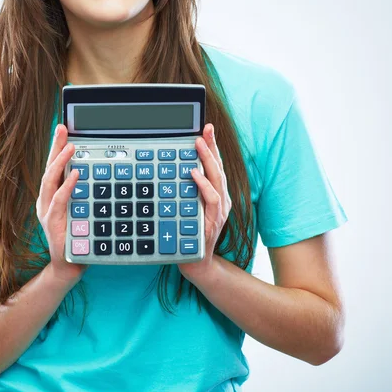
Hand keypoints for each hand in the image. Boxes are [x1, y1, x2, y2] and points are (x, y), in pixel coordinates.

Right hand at [35, 124, 88, 284]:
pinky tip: (75, 174)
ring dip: (60, 162)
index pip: (53, 166)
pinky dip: (66, 186)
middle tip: (62, 128)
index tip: (63, 129)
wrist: (69, 266)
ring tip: (70, 146)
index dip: (57, 147)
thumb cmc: (78, 236)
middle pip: (48, 168)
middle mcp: (46, 201)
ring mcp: (47, 212)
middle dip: (55, 147)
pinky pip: (59, 201)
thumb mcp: (83, 209)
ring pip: (49, 181)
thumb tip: (100, 171)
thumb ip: (86, 193)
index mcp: (52, 196)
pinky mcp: (52, 223)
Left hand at [177, 123, 231, 282]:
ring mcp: (219, 210)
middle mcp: (221, 199)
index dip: (212, 146)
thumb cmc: (189, 233)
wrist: (196, 263)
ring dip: (208, 160)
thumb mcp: (186, 206)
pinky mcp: (213, 221)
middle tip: (205, 128)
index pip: (215, 165)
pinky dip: (204, 185)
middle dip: (212, 146)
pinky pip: (211, 199)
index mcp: (216, 193)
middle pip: (218, 167)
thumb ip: (184, 190)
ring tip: (198, 144)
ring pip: (217, 179)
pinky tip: (194, 174)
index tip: (206, 128)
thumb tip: (170, 168)